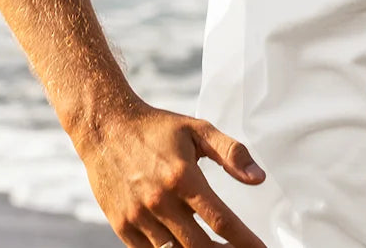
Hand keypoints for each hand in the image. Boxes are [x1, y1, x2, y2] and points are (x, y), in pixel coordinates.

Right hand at [74, 101, 267, 247]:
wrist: (107, 129)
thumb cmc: (158, 129)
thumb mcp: (198, 130)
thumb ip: (231, 153)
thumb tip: (259, 178)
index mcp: (183, 177)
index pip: (220, 219)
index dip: (243, 239)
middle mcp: (160, 202)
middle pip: (199, 246)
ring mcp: (137, 218)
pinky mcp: (122, 227)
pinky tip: (186, 247)